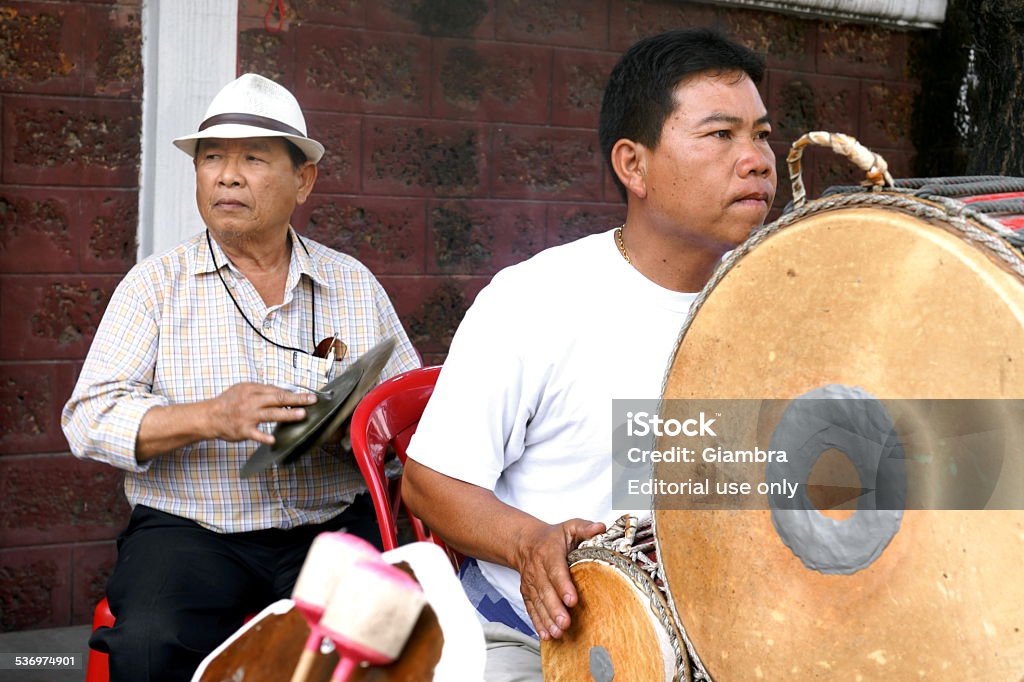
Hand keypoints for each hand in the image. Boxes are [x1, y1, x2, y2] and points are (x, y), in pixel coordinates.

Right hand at [207, 383, 316, 444]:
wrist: (209, 416)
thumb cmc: (229, 402)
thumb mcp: (243, 389)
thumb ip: (262, 391)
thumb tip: (284, 391)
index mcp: (252, 390)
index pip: (277, 390)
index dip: (294, 393)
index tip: (308, 395)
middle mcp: (251, 401)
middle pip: (277, 399)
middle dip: (297, 399)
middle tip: (312, 400)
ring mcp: (247, 416)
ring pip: (270, 414)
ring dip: (287, 414)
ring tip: (301, 415)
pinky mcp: (243, 430)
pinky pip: (255, 434)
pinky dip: (264, 437)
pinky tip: (273, 440)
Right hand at [512, 518, 605, 639]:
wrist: (525, 542)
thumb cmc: (553, 537)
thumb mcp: (570, 527)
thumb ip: (585, 527)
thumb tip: (601, 528)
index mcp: (549, 552)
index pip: (556, 570)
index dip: (563, 585)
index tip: (572, 599)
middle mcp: (537, 568)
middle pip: (546, 590)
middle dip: (555, 608)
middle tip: (565, 623)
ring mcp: (531, 582)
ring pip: (538, 602)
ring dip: (547, 619)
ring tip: (557, 632)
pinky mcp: (527, 592)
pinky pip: (531, 608)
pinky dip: (537, 622)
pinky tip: (546, 634)